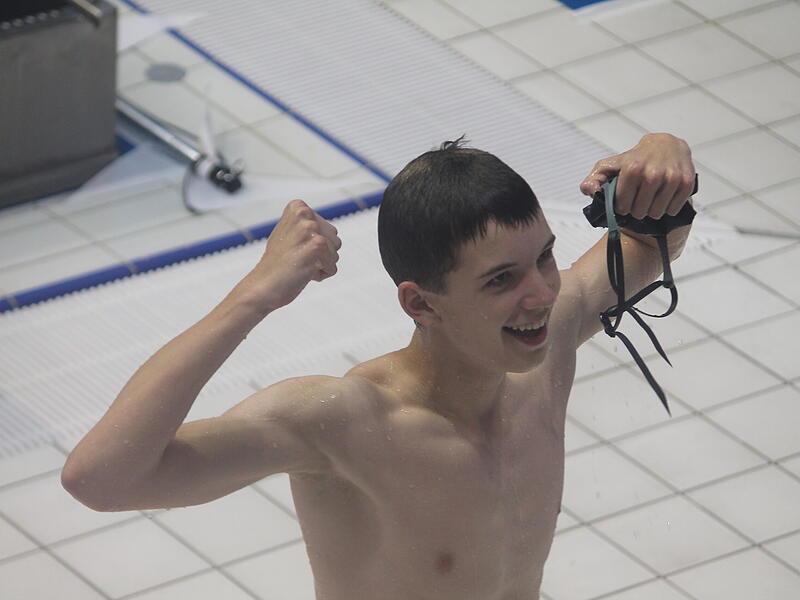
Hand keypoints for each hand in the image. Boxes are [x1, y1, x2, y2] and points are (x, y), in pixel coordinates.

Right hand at [249, 199, 341, 308]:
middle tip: (295, 258)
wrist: (262, 286)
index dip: (314, 246)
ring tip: (297, 264)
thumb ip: (306, 227)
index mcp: (299, 207)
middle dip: (321, 255)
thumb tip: (331, 230)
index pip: (329, 231)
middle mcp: (305, 214)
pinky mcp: (317, 245)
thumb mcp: (289, 235)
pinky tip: (301, 272)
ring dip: (319, 265)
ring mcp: (310, 228)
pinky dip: (320, 275)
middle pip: (335, 241)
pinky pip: (332, 268)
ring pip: (335, 255)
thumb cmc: (277, 264)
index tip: (293, 248)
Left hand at [579, 133, 695, 219]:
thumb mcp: (609, 165)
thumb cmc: (633, 159)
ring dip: (651, 211)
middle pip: (639, 212)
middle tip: (638, 202)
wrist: (666, 145)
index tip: (624, 201)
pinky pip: (672, 209)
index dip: (622, 207)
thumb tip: (591, 191)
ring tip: (649, 201)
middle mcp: (653, 173)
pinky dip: (667, 209)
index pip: (622, 206)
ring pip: (656, 213)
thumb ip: (594, 179)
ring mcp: (671, 178)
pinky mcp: (686, 183)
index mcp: (632, 169)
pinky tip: (663, 199)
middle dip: (636, 210)